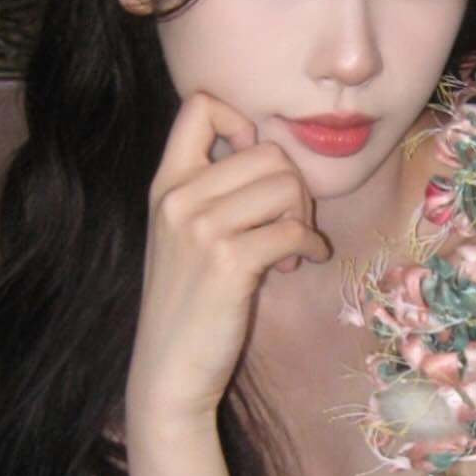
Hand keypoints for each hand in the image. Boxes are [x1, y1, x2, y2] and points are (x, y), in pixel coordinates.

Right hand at [127, 91, 330, 427]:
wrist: (168, 369)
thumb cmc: (188, 303)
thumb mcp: (183, 236)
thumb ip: (212, 193)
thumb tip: (273, 159)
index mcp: (166, 184)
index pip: (200, 106)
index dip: (241, 121)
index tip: (255, 163)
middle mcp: (178, 197)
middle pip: (266, 151)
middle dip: (292, 187)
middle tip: (287, 224)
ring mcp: (201, 228)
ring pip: (286, 185)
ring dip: (302, 217)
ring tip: (288, 249)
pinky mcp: (229, 261)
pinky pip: (294, 228)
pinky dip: (309, 245)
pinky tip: (300, 261)